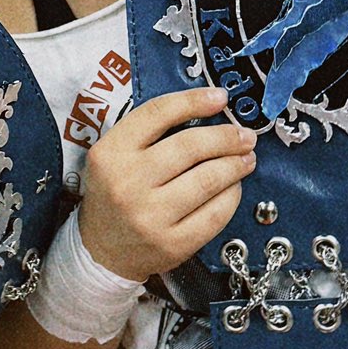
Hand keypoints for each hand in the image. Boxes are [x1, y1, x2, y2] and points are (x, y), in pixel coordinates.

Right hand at [77, 88, 255, 283]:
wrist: (101, 250)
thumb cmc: (115, 193)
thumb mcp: (115, 156)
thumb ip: (150, 133)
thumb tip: (208, 109)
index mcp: (110, 153)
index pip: (158, 114)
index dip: (194, 101)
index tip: (220, 98)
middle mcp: (128, 183)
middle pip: (190, 146)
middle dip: (227, 137)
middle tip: (245, 136)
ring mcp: (151, 216)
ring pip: (208, 179)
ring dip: (235, 165)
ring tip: (246, 159)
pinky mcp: (173, 244)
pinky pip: (215, 214)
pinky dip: (231, 196)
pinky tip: (233, 187)